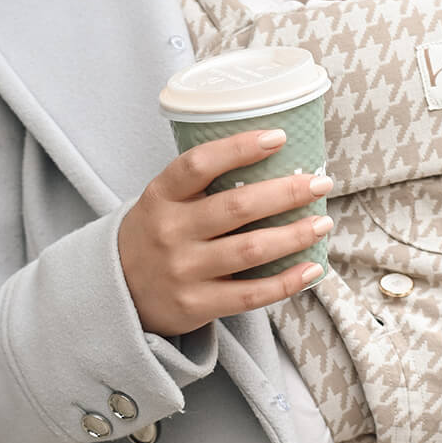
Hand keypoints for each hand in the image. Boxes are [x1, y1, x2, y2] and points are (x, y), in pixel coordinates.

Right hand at [118, 129, 333, 334]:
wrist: (119, 292)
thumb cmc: (156, 235)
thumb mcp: (162, 201)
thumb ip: (200, 185)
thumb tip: (274, 161)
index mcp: (160, 196)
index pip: (198, 164)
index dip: (239, 148)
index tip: (280, 138)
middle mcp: (170, 231)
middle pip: (236, 207)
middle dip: (286, 193)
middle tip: (320, 183)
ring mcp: (183, 270)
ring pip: (250, 250)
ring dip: (294, 235)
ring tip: (323, 222)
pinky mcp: (196, 304)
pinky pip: (251, 294)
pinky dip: (286, 282)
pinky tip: (312, 268)